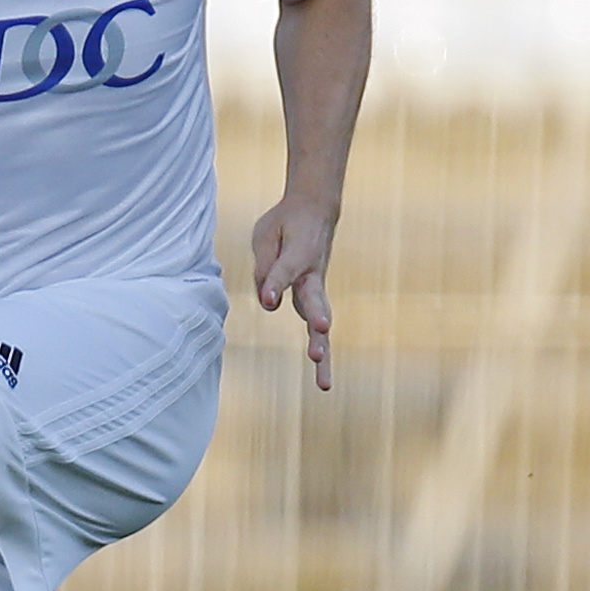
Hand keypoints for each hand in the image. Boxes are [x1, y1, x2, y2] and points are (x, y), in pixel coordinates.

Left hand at [252, 195, 337, 390]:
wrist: (316, 211)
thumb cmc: (285, 224)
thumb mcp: (266, 234)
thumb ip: (266, 266)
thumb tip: (268, 302)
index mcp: (299, 254)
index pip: (284, 272)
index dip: (275, 284)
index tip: (269, 299)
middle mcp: (312, 275)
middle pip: (314, 302)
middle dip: (316, 319)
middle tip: (322, 332)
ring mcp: (316, 289)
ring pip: (320, 323)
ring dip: (322, 349)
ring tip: (323, 379)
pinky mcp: (314, 299)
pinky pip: (317, 328)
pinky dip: (321, 351)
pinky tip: (323, 379)